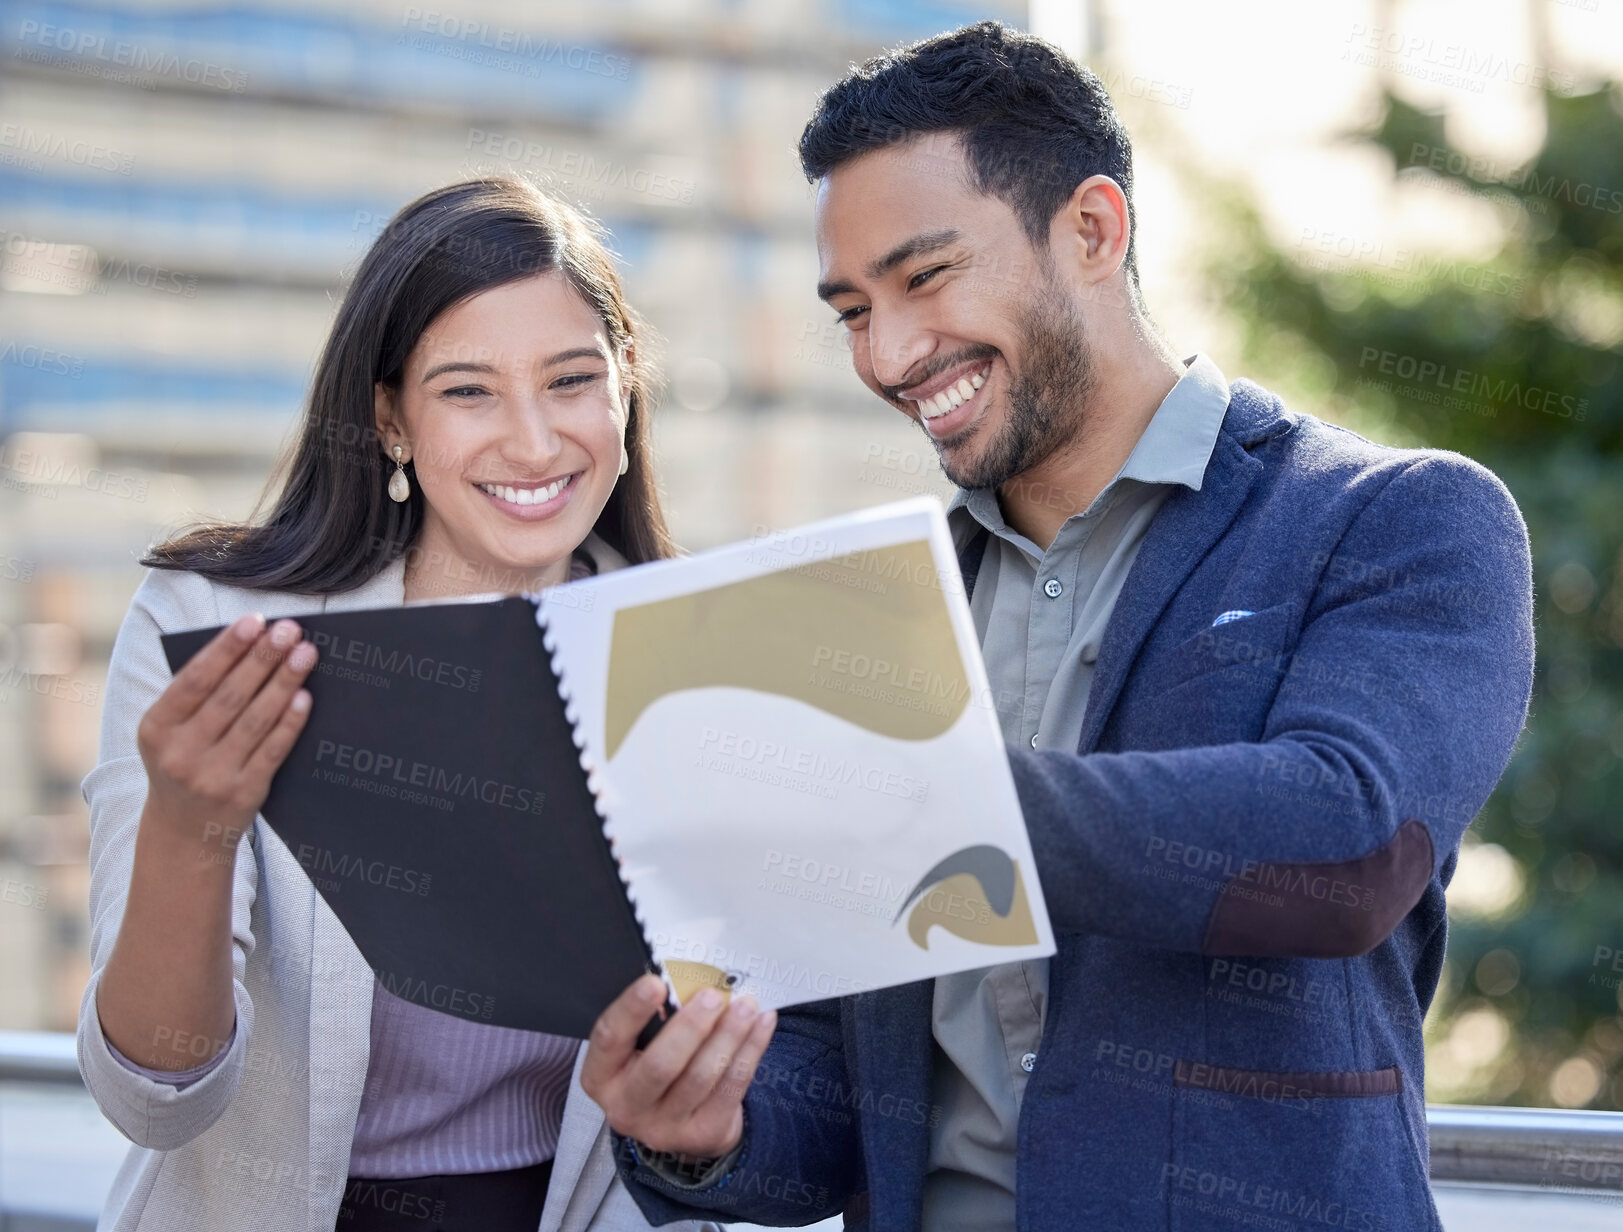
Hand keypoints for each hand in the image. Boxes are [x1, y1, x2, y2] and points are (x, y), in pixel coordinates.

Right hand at [135, 613, 317, 856]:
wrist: (184, 830)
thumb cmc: (185, 761)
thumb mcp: (172, 732)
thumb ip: (198, 695)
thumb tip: (249, 645)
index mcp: (156, 728)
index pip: (195, 679)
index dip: (226, 648)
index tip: (255, 621)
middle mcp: (180, 753)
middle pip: (230, 696)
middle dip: (262, 658)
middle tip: (289, 630)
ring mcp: (212, 775)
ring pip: (255, 720)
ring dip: (284, 682)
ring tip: (305, 653)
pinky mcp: (244, 792)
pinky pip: (273, 750)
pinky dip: (290, 721)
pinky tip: (306, 697)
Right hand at [581, 974, 776, 1158]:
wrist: (684, 1121)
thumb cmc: (659, 1065)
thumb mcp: (643, 1045)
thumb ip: (657, 1019)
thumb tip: (689, 981)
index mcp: (602, 1076)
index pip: (609, 1038)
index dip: (631, 1009)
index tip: (655, 982)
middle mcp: (627, 1107)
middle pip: (660, 1065)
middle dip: (690, 1026)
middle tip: (713, 996)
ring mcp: (665, 1128)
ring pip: (701, 1077)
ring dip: (728, 1035)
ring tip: (746, 1005)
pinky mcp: (704, 1134)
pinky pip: (732, 1087)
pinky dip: (750, 1050)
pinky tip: (761, 1024)